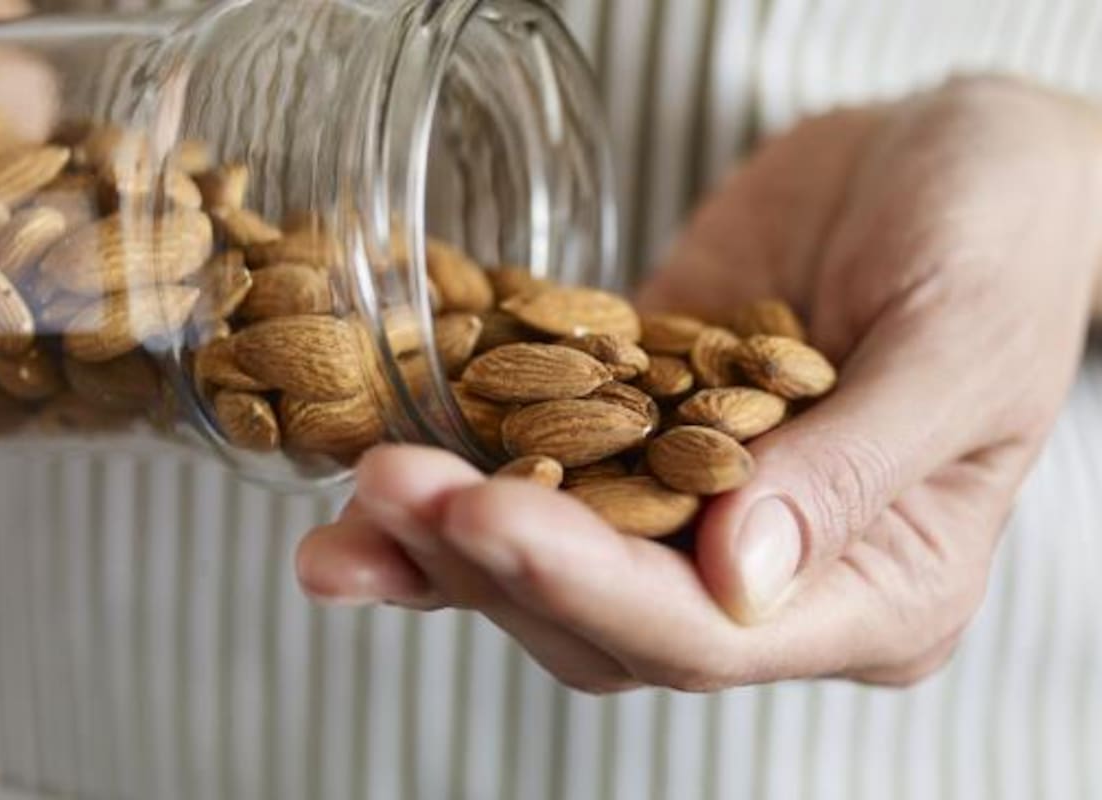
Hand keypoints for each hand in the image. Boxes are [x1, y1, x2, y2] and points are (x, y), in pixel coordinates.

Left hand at [296, 76, 1101, 691]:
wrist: (951, 160)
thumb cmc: (1003, 241)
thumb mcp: (962, 343)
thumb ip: (856, 469)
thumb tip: (740, 575)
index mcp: (878, 591)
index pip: (712, 634)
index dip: (590, 585)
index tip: (485, 519)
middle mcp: (772, 576)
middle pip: (605, 616)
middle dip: (488, 560)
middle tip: (388, 490)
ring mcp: (693, 508)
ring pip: (553, 564)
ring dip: (444, 536)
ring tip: (353, 492)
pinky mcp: (637, 432)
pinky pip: (542, 469)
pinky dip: (462, 468)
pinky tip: (378, 458)